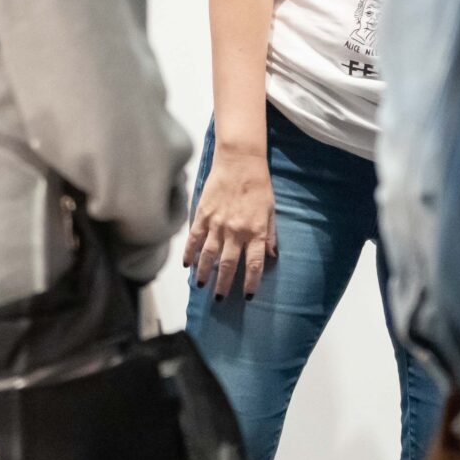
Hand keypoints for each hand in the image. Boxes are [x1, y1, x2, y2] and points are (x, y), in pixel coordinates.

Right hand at [184, 140, 276, 296]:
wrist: (240, 161)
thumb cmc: (259, 185)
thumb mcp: (271, 210)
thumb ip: (271, 235)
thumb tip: (272, 256)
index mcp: (256, 231)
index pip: (253, 264)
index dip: (250, 282)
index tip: (247, 296)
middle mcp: (236, 231)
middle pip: (228, 264)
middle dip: (224, 284)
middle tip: (220, 299)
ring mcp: (217, 223)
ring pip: (209, 255)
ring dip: (205, 273)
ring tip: (201, 286)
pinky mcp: (203, 214)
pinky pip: (194, 238)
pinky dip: (190, 253)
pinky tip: (187, 265)